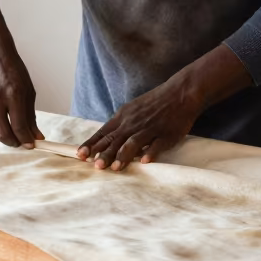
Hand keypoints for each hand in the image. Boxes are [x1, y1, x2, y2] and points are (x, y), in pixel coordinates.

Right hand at [0, 0, 41, 147]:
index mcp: (13, 94)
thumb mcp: (28, 91)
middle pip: (2, 134)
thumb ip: (31, 116)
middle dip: (13, 143)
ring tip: (5, 133)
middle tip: (18, 141)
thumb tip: (36, 138)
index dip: (26, 140)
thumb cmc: (13, 71)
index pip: (19, 127)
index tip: (30, 145)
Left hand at [76, 46, 251, 170]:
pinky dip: (150, 152)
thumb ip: (121, 125)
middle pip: (116, 140)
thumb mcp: (133, 109)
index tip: (80, 155)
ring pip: (134, 142)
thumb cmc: (155, 102)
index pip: (104, 132)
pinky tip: (145, 161)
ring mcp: (150, 128)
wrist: (180, 92)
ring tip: (115, 168)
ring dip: (124, 155)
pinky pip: (157, 144)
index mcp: (124, 116)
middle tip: (95, 166)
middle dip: (104, 153)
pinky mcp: (166, 133)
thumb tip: (106, 141)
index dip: (92, 144)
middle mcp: (134, 123)